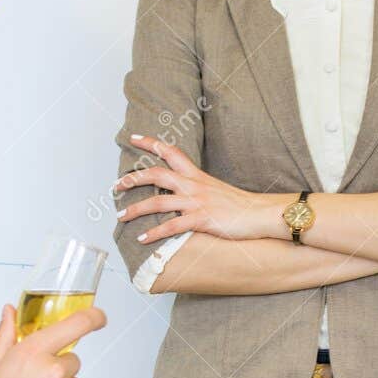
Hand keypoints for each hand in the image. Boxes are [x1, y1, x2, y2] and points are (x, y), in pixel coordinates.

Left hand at [115, 134, 271, 243]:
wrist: (261, 213)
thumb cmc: (241, 205)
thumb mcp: (217, 190)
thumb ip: (198, 188)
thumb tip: (181, 193)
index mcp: (197, 176)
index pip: (171, 152)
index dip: (151, 143)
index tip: (134, 138)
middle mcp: (193, 185)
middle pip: (156, 174)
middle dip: (133, 178)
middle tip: (116, 185)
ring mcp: (196, 202)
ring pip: (157, 202)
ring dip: (136, 209)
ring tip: (121, 216)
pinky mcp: (201, 220)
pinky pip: (171, 227)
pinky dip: (154, 234)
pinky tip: (141, 239)